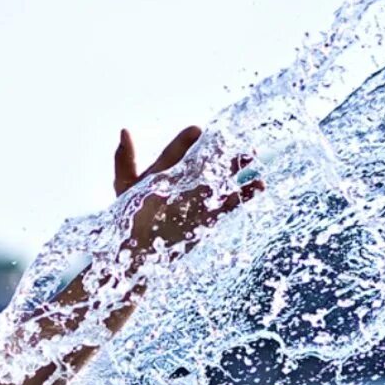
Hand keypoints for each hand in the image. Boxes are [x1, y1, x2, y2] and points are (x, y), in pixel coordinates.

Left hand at [113, 126, 263, 257]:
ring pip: (223, 178)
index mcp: (165, 170)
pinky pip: (231, 203)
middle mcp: (185, 181)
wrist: (137, 254)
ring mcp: (200, 198)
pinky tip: (259, 186)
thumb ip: (125, 160)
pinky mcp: (211, 216)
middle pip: (207, 159)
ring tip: (252, 156)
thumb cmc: (127, 220)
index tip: (197, 131)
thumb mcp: (125, 187)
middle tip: (234, 139)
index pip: (179, 149)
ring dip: (238, 167)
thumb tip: (125, 130)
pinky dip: (246, 194)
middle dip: (222, 149)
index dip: (188, 139)